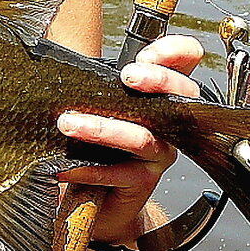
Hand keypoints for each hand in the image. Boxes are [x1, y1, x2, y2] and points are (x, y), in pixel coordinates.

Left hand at [56, 35, 203, 244]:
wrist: (100, 197)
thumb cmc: (99, 143)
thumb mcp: (100, 103)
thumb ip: (97, 81)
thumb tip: (64, 64)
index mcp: (159, 94)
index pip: (185, 62)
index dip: (176, 53)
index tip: (148, 54)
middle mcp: (168, 122)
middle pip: (180, 94)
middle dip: (156, 79)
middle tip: (125, 76)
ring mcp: (160, 152)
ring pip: (141, 136)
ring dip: (101, 129)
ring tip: (68, 124)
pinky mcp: (144, 181)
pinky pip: (119, 173)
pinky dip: (89, 169)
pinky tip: (66, 167)